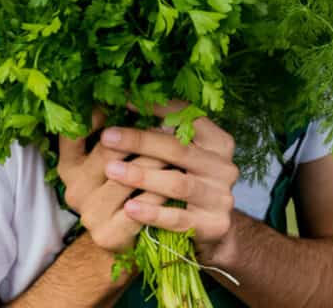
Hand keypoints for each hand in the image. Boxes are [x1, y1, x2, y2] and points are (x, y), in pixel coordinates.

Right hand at [58, 108, 168, 253]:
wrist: (134, 241)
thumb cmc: (127, 190)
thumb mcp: (113, 159)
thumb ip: (114, 131)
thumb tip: (129, 95)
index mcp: (70, 167)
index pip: (73, 133)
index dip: (96, 115)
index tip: (124, 100)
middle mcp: (74, 190)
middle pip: (108, 150)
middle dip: (139, 134)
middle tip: (165, 121)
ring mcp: (90, 214)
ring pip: (128, 176)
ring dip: (156, 158)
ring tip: (178, 145)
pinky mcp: (110, 235)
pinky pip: (142, 204)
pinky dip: (162, 189)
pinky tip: (179, 178)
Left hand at [98, 100, 239, 260]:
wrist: (210, 231)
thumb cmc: (185, 184)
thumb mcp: (181, 156)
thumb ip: (164, 133)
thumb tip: (125, 103)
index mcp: (218, 142)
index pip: (188, 116)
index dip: (156, 107)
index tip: (123, 100)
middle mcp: (224, 167)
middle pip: (178, 149)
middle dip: (139, 141)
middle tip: (108, 136)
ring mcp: (221, 197)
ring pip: (177, 183)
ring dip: (141, 175)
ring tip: (111, 170)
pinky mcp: (214, 225)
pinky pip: (179, 218)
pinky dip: (152, 212)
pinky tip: (129, 207)